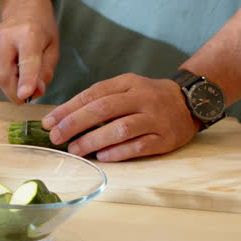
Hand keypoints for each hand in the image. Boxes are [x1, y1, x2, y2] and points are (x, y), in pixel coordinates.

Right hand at [0, 0, 58, 102]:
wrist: (21, 8)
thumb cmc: (40, 27)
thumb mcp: (53, 48)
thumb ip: (45, 72)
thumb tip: (34, 92)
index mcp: (28, 34)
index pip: (27, 61)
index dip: (26, 80)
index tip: (25, 95)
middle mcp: (5, 39)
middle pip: (5, 76)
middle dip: (17, 93)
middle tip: (30, 93)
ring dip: (13, 84)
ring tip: (23, 69)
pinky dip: (7, 76)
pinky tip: (14, 63)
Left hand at [41, 74, 201, 161]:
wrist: (191, 101)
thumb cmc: (148, 98)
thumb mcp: (126, 88)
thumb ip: (99, 100)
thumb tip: (63, 118)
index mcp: (128, 83)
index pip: (93, 93)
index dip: (68, 108)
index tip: (49, 122)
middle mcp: (142, 98)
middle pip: (104, 109)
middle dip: (75, 123)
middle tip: (56, 137)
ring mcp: (155, 118)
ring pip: (121, 128)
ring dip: (94, 140)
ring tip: (75, 149)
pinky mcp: (166, 138)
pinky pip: (139, 146)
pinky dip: (119, 152)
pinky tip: (102, 156)